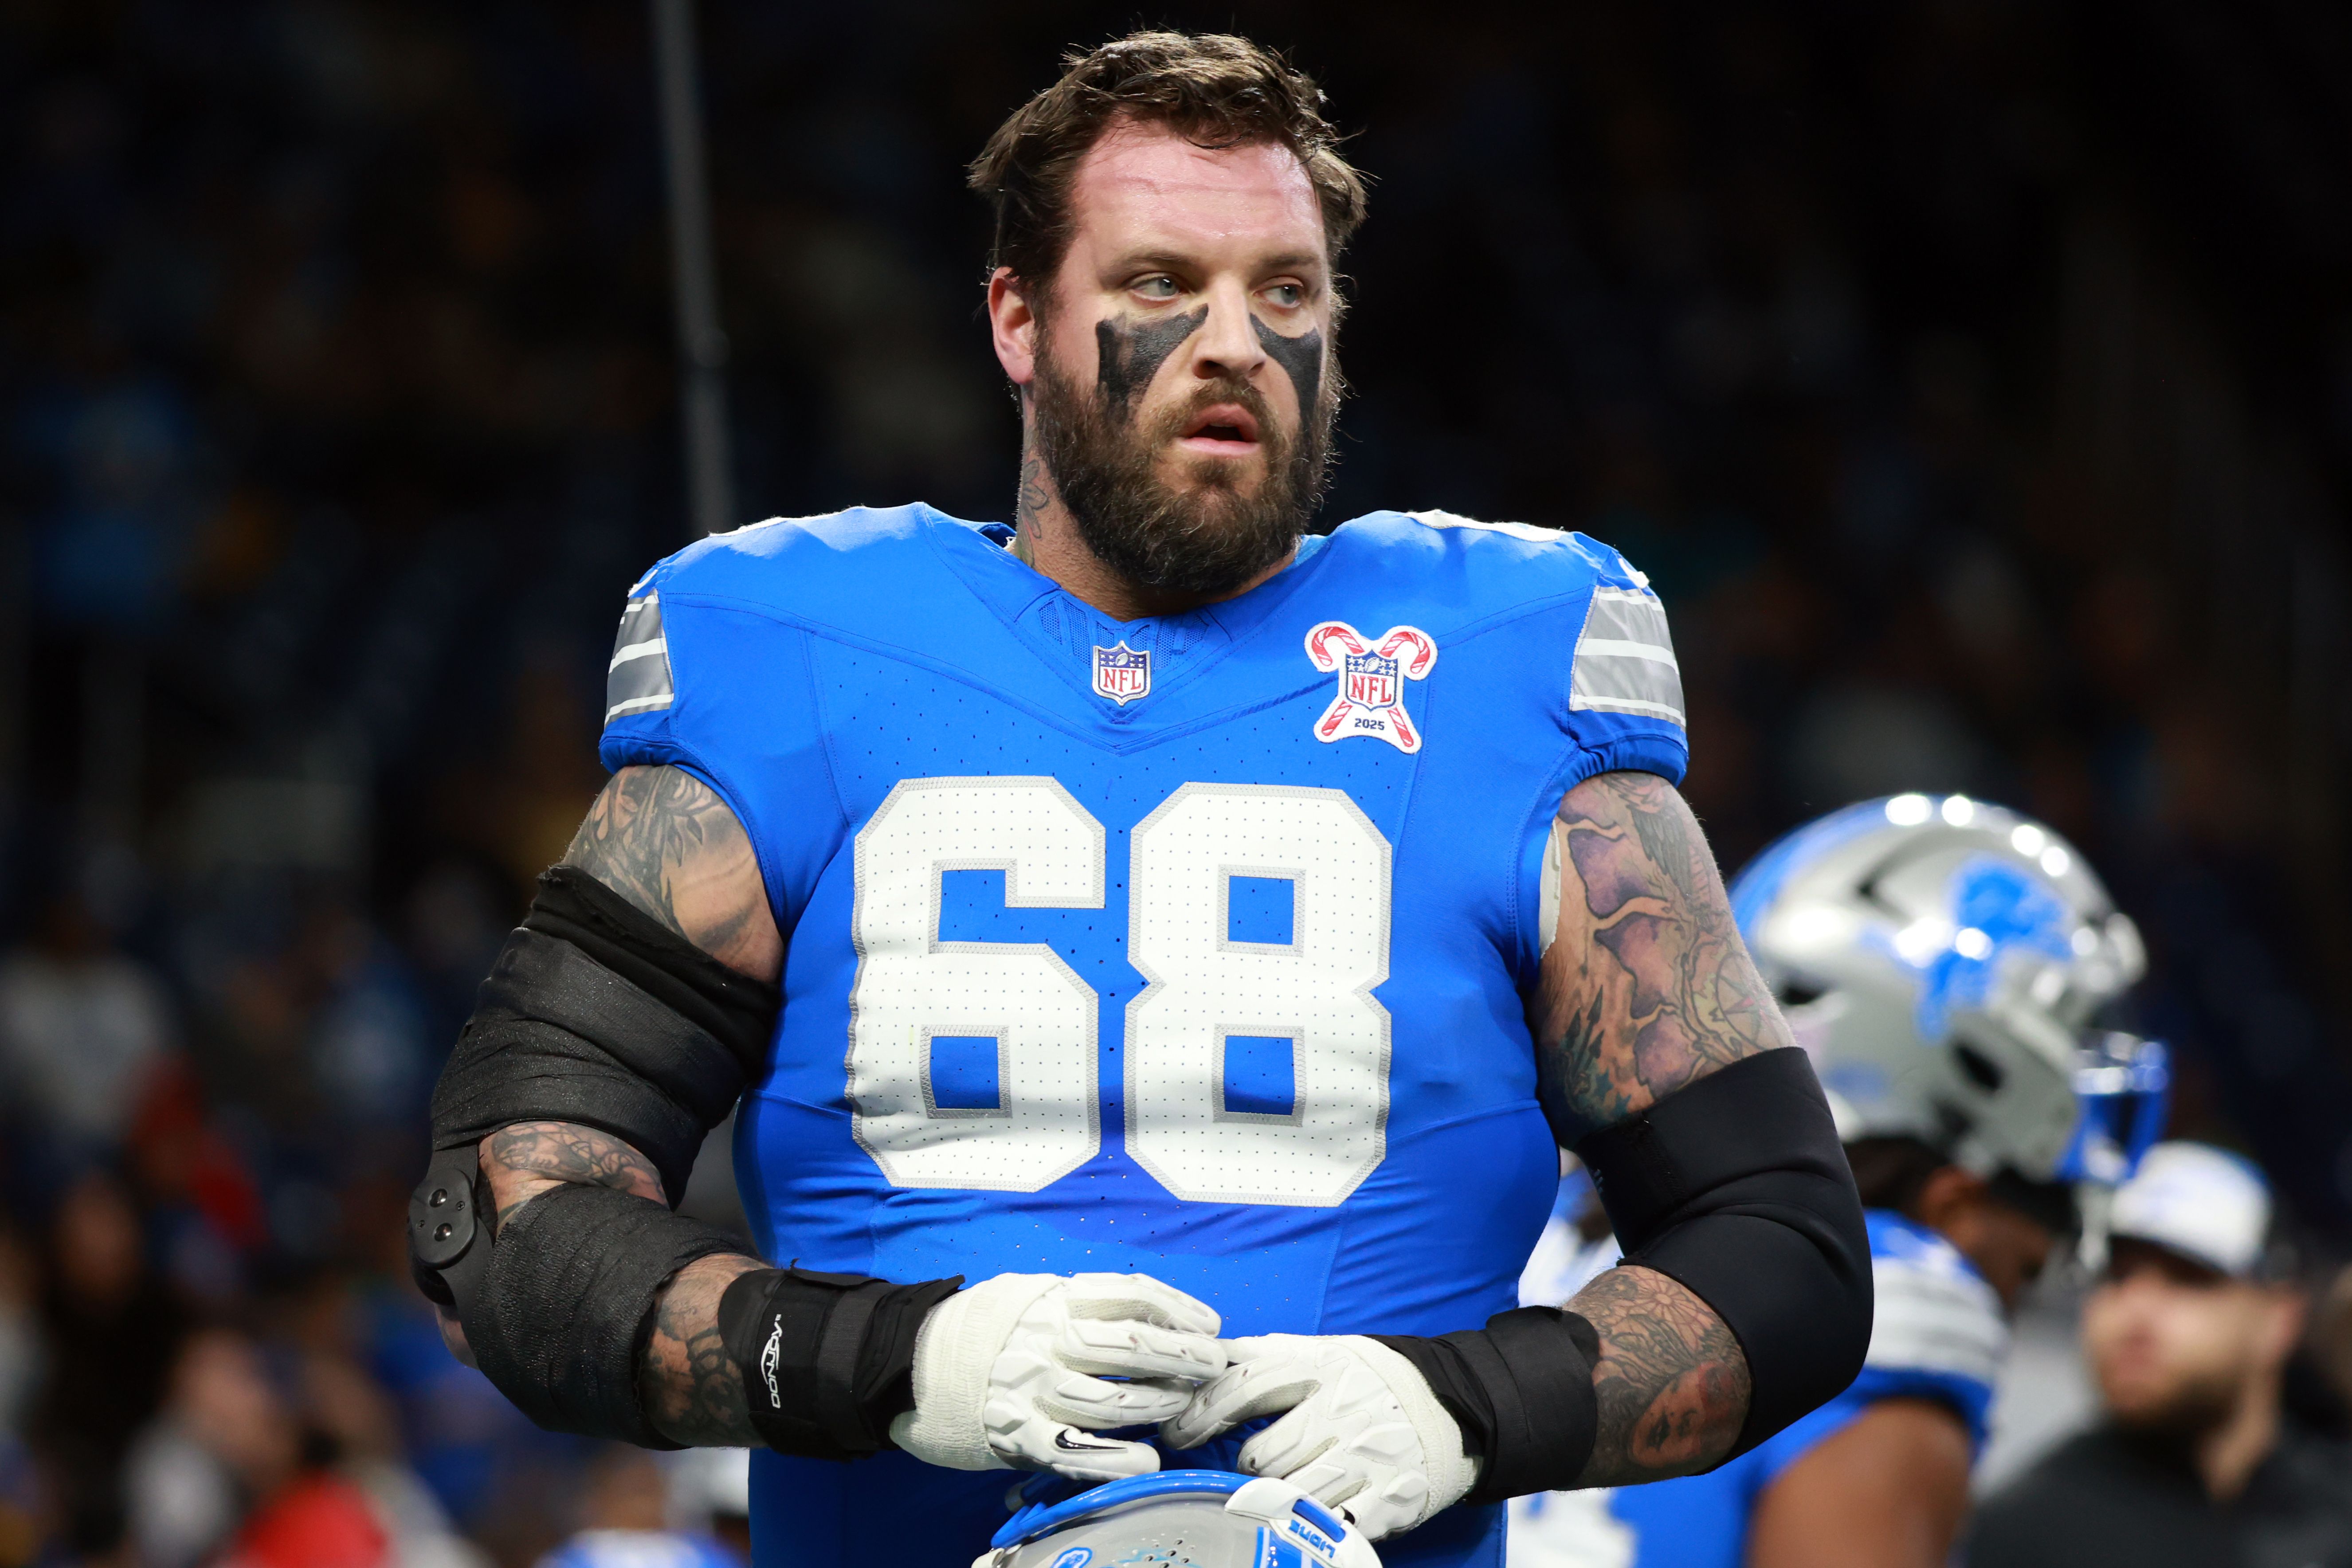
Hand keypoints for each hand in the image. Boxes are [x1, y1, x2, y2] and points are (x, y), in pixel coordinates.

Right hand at [890, 1273, 1226, 1481]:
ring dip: (1158, 1403)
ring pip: (1112, 1398)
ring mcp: (1031, 1389)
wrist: (905, 1364)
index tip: (1209, 1323)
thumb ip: (1076, 1300)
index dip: (1178, 1308)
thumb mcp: (1026, 1294)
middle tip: (1216, 1364)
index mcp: (1052, 1298)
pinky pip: (1075, 1450)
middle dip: (1182, 1355)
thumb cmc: (977, 1330)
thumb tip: (1143, 1310)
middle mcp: (1046, 1340)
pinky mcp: (1016, 1434)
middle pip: (1130, 1344)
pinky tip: (1149, 1460)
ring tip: (1186, 1406)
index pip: (1130, 1294)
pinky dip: (1116, 1458)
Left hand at [1162, 1335, 1478, 1540]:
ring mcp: (1365, 1458)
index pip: (1241, 1388)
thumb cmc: (1369, 1381)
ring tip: (1280, 1483)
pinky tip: (1306, 1507)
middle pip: (1260, 1454)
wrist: (1451, 1408)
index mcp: (1320, 1367)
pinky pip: (1326, 1521)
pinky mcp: (1386, 1500)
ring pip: (1286, 1491)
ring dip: (1272, 1492)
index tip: (1174, 1432)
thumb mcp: (1321, 1352)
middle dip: (1246, 1463)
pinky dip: (1307, 1517)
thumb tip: (1203, 1357)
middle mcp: (1340, 1411)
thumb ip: (1264, 1356)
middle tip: (1251, 1462)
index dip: (1199, 1414)